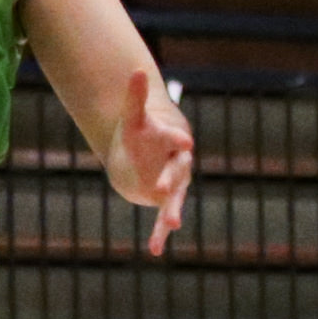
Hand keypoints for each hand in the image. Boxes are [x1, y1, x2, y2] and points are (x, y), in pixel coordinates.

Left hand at [115, 67, 193, 255]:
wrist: (151, 152)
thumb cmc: (143, 133)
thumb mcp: (134, 117)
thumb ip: (135, 96)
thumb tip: (137, 68)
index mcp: (172, 141)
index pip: (175, 140)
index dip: (178, 140)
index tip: (183, 140)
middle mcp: (178, 163)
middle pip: (178, 171)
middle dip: (171, 179)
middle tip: (163, 188)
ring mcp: (174, 184)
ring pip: (175, 198)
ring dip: (171, 211)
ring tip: (171, 224)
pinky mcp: (165, 201)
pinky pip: (163, 217)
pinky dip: (159, 234)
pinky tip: (155, 250)